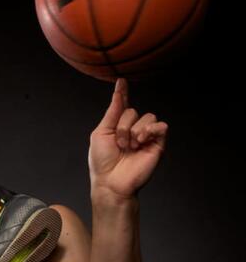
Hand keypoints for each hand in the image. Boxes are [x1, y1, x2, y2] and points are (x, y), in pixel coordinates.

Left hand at [89, 78, 166, 201]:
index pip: (122, 105)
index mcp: (117, 126)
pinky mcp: (158, 143)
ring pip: (147, 117)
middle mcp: (132, 129)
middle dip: (122, 127)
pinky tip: (142, 141)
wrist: (112, 181)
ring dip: (134, 132)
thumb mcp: (101, 133)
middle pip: (132, 111)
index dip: (122, 93)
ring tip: (129, 147)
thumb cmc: (102, 161)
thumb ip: (112, 112)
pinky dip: (151, 131)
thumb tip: (117, 93)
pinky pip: (161, 126)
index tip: (121, 81)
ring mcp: (146, 136)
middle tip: (119, 144)